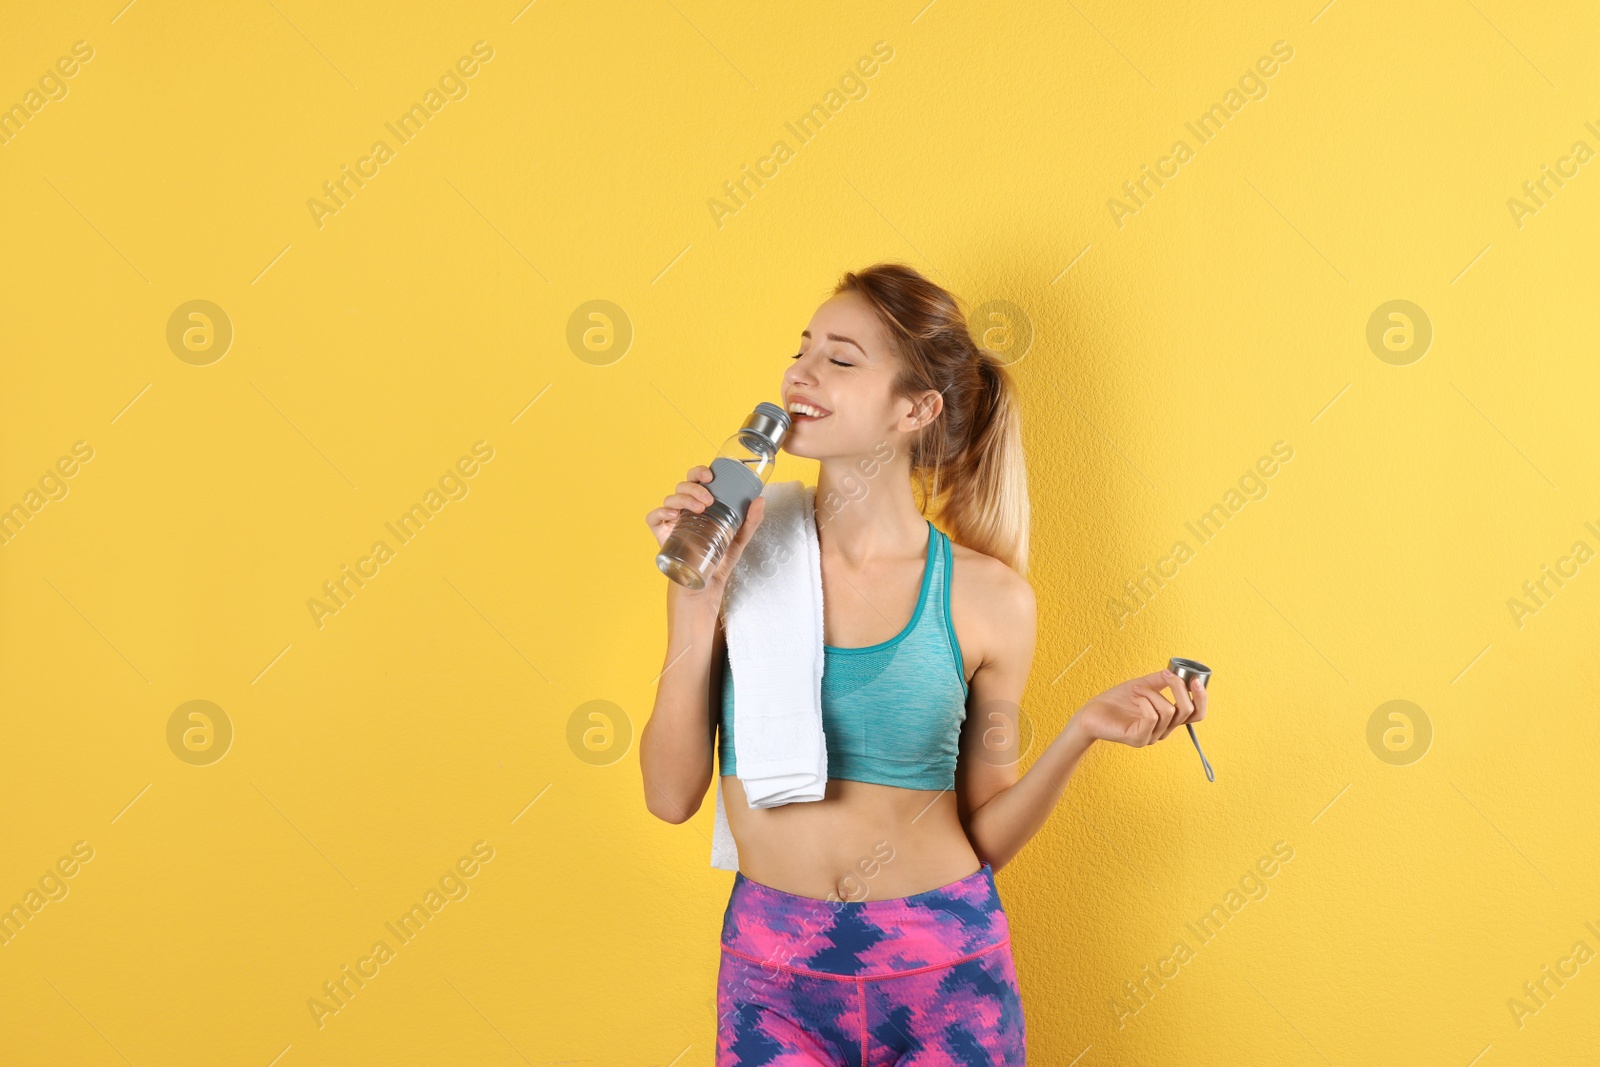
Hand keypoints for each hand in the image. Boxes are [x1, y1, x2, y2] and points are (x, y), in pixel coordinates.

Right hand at [645, 465, 766, 601]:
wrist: (709, 583)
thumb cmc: (721, 557)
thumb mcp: (740, 537)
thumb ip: (751, 520)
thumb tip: (761, 500)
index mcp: (701, 503)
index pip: (695, 479)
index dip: (699, 472)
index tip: (710, 477)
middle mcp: (685, 508)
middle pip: (682, 485)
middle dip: (694, 488)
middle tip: (709, 500)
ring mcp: (672, 520)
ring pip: (670, 498)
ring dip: (684, 498)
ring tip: (699, 510)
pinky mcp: (661, 534)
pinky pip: (653, 517)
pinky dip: (660, 512)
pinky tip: (673, 515)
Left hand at [1069, 668, 1206, 747]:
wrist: (1091, 713)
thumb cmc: (1116, 701)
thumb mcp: (1143, 686)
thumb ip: (1161, 681)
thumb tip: (1178, 671)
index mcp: (1168, 720)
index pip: (1197, 714)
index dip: (1201, 697)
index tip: (1195, 678)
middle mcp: (1163, 731)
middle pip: (1188, 711)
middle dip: (1179, 688)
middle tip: (1165, 675)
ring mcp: (1151, 737)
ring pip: (1168, 710)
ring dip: (1151, 693)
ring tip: (1136, 690)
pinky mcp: (1139, 739)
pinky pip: (1152, 716)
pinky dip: (1144, 700)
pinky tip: (1133, 698)